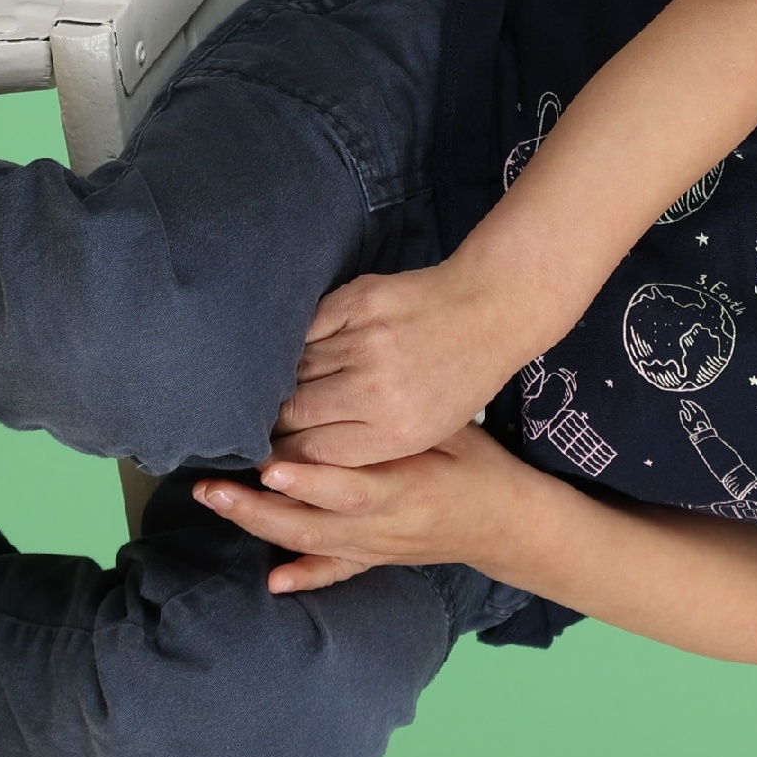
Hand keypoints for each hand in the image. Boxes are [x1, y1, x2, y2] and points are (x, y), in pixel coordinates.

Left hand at [192, 427, 534, 593]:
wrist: (511, 523)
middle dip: (257, 507)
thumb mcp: (453, 433)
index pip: (350, 488)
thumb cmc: (481, 464)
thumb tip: (344, 401)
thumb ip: (400, 427)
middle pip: (311, 524)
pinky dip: (304, 576)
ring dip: (258, 526)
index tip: (269, 467)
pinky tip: (273, 581)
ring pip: (308, 545)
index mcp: (408, 492)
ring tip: (216, 500)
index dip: (308, 481)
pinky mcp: (375, 559)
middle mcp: (385, 529)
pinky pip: (334, 571)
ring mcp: (376, 549)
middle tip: (211, 486)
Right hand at [276, 259, 558, 465]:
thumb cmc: (456, 379)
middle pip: (293, 413)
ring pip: (293, 370)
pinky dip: (297, 344)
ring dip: (283, 382)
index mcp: (396, 431)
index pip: (310, 453)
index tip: (270, 452)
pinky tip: (300, 352)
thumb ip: (364, 445)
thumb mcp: (424, 431)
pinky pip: (304, 330)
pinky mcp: (357, 301)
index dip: (281, 454)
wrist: (487, 311)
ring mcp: (365, 341)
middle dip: (275, 421)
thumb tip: (296, 450)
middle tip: (269, 421)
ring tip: (281, 388)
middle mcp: (377, 388)